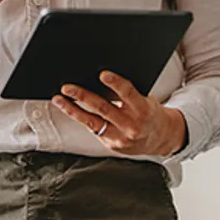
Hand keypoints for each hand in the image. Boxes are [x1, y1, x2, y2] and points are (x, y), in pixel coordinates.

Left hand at [53, 71, 187, 156]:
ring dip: (73, 109)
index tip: (102, 74)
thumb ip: (128, 93)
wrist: (159, 138)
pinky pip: (93, 129)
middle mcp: (131, 125)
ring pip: (92, 122)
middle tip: (68, 87)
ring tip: (59, 99)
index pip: (129, 93)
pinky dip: (80, 118)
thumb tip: (101, 77)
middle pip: (104, 108)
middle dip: (83, 96)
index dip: (116, 83)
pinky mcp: (111, 145)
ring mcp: (120, 137)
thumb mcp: (145, 99)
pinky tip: (70, 109)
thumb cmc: (149, 113)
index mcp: (143, 109)